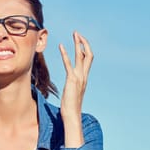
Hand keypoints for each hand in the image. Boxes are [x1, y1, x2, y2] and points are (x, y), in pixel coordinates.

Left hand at [59, 31, 92, 146]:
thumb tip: (69, 82)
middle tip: (77, 33)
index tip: (80, 41)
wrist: (72, 115)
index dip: (85, 49)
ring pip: (81, 56)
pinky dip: (65, 54)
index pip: (88, 59)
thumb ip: (72, 85)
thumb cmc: (70, 106)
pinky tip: (61, 46)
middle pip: (88, 55)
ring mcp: (79, 77)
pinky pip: (69, 64)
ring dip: (78, 44)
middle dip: (83, 42)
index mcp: (84, 77)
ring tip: (74, 34)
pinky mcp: (72, 80)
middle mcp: (84, 75)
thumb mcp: (72, 92)